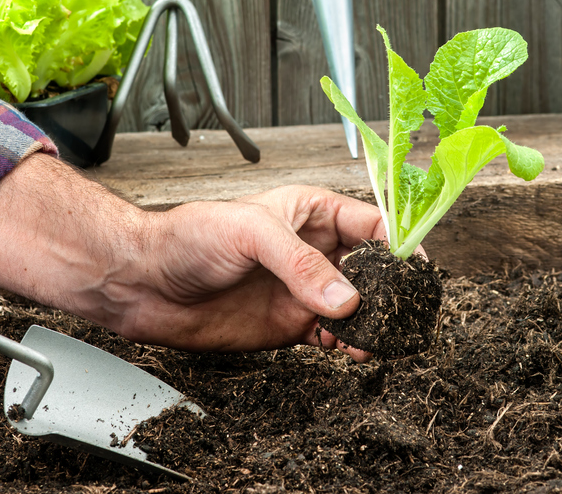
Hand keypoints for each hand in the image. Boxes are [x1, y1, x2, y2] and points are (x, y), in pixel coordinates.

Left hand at [109, 185, 385, 355]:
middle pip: (374, 268)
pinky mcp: (291, 323)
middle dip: (394, 289)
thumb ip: (300, 264)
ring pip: (359, 306)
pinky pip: (335, 335)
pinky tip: (353, 349)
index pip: (370, 223)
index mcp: (310, 211)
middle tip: (405, 311)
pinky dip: (351, 344)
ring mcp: (303, 289)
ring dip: (375, 322)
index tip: (416, 268)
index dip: (397, 243)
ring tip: (381, 336)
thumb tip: (345, 298)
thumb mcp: (250, 233)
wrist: (146, 282)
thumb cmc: (188, 237)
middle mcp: (313, 250)